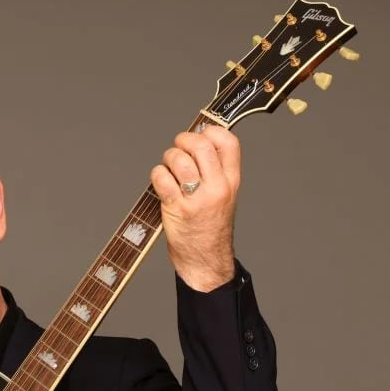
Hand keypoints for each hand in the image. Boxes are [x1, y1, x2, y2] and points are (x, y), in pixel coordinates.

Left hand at [150, 125, 239, 291]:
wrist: (206, 259)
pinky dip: (157, 176)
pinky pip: (163, 179)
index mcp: (232, 181)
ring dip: (168, 159)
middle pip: (201, 146)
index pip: (228, 142)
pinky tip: (161, 183)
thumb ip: (214, 170)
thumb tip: (194, 139)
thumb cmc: (210, 226)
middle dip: (184, 140)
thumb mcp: (224, 195)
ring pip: (179, 161)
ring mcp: (198, 199)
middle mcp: (218, 187)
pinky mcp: (178, 209)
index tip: (200, 135)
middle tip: (178, 148)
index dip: (211, 131)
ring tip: (168, 169)